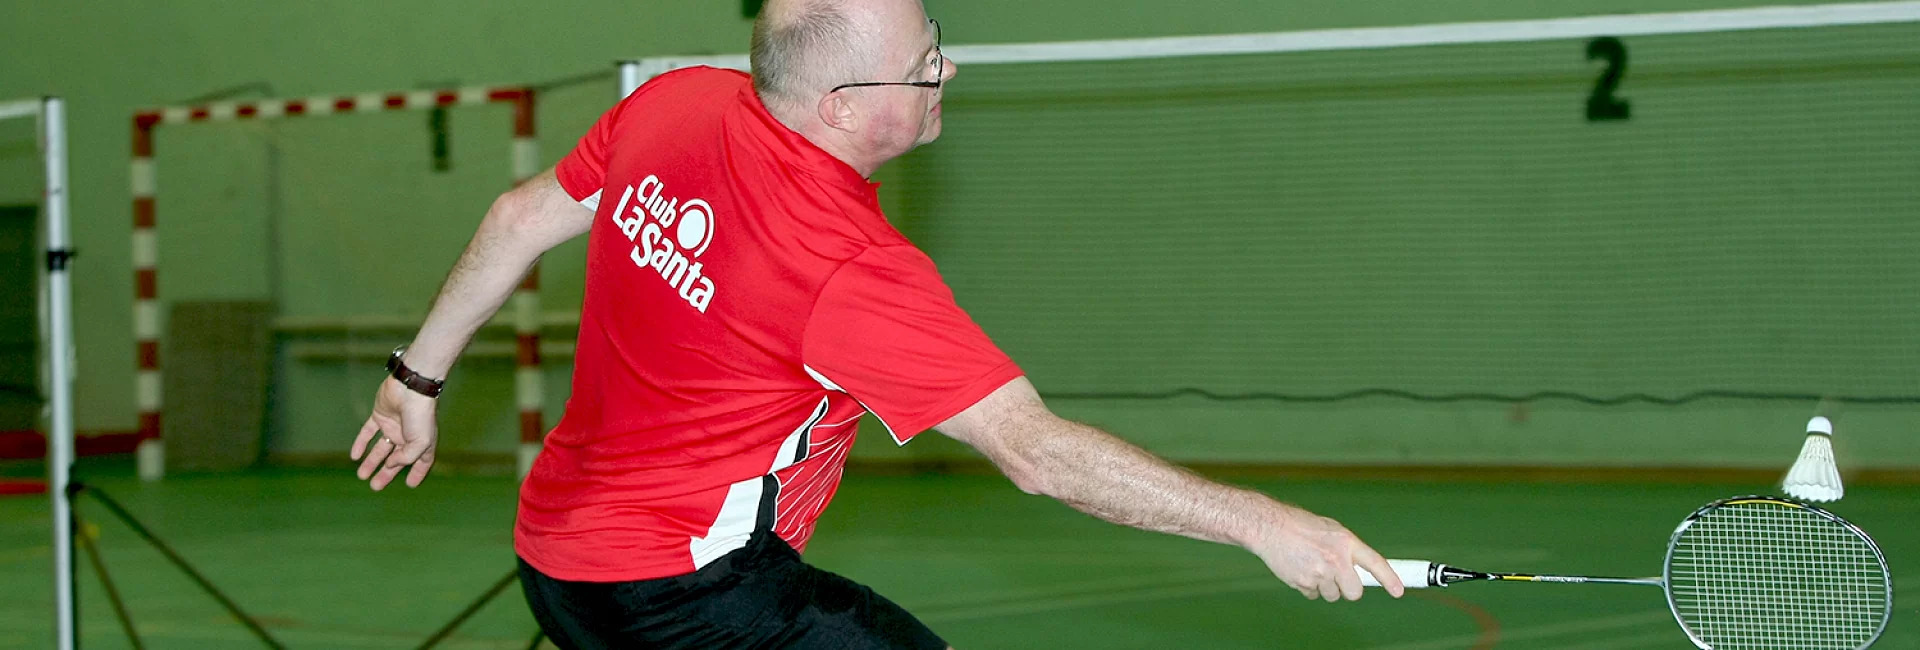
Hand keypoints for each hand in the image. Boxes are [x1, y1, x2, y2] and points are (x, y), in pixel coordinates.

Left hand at [350, 377, 438, 489]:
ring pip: (380, 448)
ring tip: (362, 476)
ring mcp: (393, 426)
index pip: (421, 462)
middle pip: (396, 459)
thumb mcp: (420, 443)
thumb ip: (405, 458)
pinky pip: (368, 433)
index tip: (410, 485)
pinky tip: (354, 456)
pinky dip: (360, 444)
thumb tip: (390, 464)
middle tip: (375, 487)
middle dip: (386, 473)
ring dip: (371, 462)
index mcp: (422, 443)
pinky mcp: (379, 416)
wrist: (410, 388)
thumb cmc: (420, 416)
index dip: (417, 474)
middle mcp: (407, 436)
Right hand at [1247, 503, 1404, 600]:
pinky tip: (1300, 568)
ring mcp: (1319, 574)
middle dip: (1348, 589)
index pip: (1375, 563)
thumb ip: (1346, 548)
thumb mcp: (1330, 529)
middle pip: (1354, 592)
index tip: (1398, 591)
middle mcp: (1335, 559)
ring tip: (1311, 564)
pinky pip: (1313, 594)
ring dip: (1325, 586)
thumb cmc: (1300, 526)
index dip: (1389, 578)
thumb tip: (1359, 567)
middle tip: (1338, 577)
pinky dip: (1308, 586)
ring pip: (1332, 595)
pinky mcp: (1303, 583)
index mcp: (1345, 542)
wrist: (1269, 527)